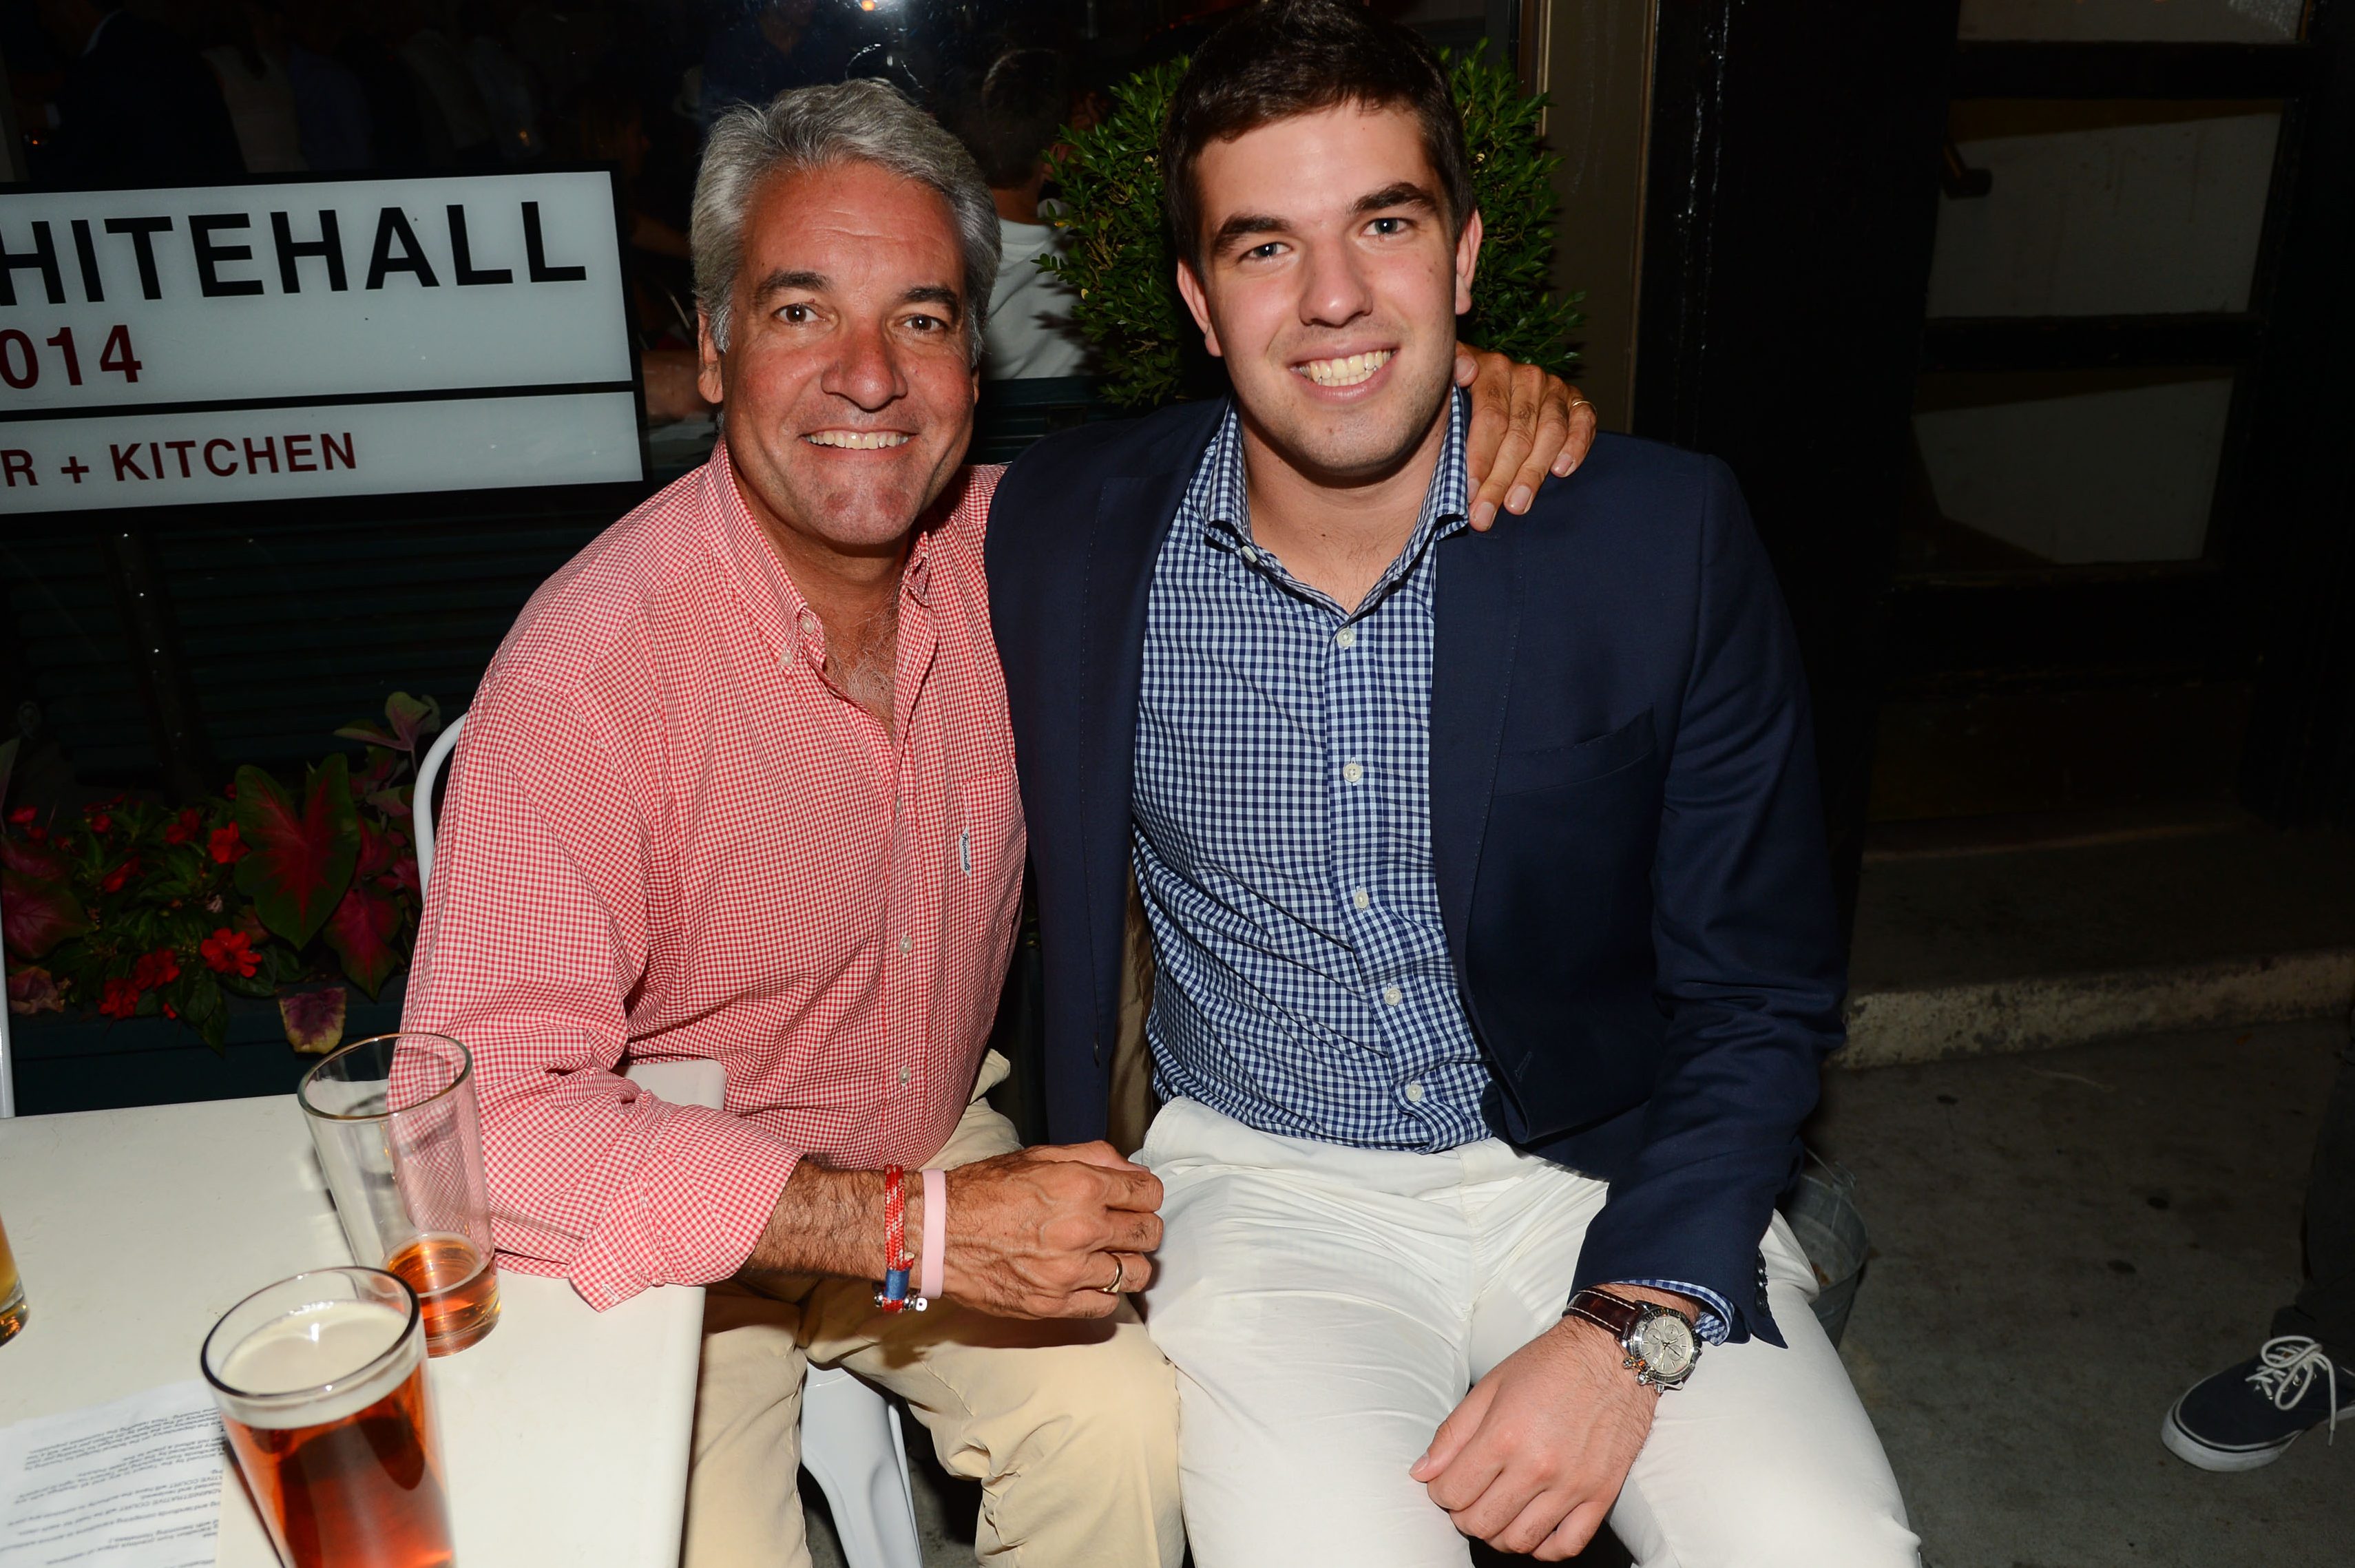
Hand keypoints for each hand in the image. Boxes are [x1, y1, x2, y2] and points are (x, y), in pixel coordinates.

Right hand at [932, 1142, 1162, 1320]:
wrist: (939, 1233)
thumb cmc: (985, 1191)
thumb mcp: (1041, 1155)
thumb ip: (1093, 1157)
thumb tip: (1130, 1170)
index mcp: (1082, 1186)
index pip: (1150, 1193)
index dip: (1145, 1194)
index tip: (1134, 1199)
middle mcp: (1082, 1229)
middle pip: (1149, 1234)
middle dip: (1142, 1227)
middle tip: (1123, 1226)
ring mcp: (1069, 1271)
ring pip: (1136, 1273)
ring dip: (1128, 1262)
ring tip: (1108, 1255)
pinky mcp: (1054, 1304)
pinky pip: (1106, 1305)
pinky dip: (1104, 1292)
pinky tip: (1088, 1279)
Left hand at [1410, 1316, 1657, 1558]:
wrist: (1612, 1354)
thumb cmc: (1550, 1365)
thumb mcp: (1491, 1386)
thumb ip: (1453, 1433)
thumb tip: (1422, 1472)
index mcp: (1504, 1435)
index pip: (1452, 1493)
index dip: (1439, 1492)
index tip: (1445, 1483)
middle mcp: (1538, 1466)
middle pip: (1480, 1523)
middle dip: (1464, 1515)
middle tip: (1469, 1497)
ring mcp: (1572, 1485)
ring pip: (1519, 1541)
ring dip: (1498, 1533)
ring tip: (1498, 1510)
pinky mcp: (1602, 1495)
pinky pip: (1566, 1545)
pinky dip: (1543, 1547)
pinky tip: (1533, 1527)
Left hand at [1453, 346, 1597, 531]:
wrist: (1492, 386)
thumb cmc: (1461, 397)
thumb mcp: (1444, 383)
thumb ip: (1448, 376)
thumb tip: (1464, 372)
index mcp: (1492, 369)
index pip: (1489, 418)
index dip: (1479, 458)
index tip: (1468, 493)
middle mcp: (1526, 376)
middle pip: (1517, 433)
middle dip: (1500, 480)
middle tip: (1484, 515)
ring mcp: (1554, 388)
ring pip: (1550, 433)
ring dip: (1533, 474)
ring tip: (1516, 505)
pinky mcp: (1576, 401)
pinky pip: (1584, 422)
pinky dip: (1577, 446)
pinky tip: (1561, 471)